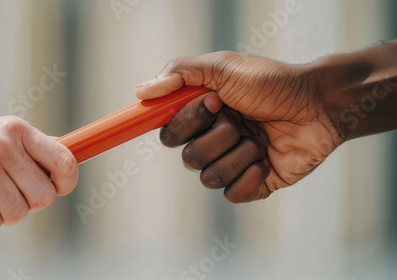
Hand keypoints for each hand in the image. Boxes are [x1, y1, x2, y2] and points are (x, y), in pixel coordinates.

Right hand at [0, 112, 77, 231]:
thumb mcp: (2, 131)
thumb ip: (34, 147)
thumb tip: (69, 161)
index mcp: (18, 131)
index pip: (64, 162)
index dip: (67, 182)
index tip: (57, 188)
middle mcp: (2, 146)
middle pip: (44, 195)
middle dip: (32, 203)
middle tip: (15, 195)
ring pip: (19, 213)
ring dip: (7, 214)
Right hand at [136, 52, 339, 202]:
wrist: (319, 105)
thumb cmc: (272, 82)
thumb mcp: (223, 67)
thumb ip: (179, 73)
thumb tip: (141, 92)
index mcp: (202, 116)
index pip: (169, 132)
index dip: (184, 123)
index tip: (210, 104)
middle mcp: (214, 140)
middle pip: (187, 157)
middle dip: (214, 138)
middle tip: (237, 118)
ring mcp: (233, 162)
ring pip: (208, 177)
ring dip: (236, 154)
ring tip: (258, 139)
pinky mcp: (253, 183)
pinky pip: (232, 194)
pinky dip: (249, 176)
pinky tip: (266, 158)